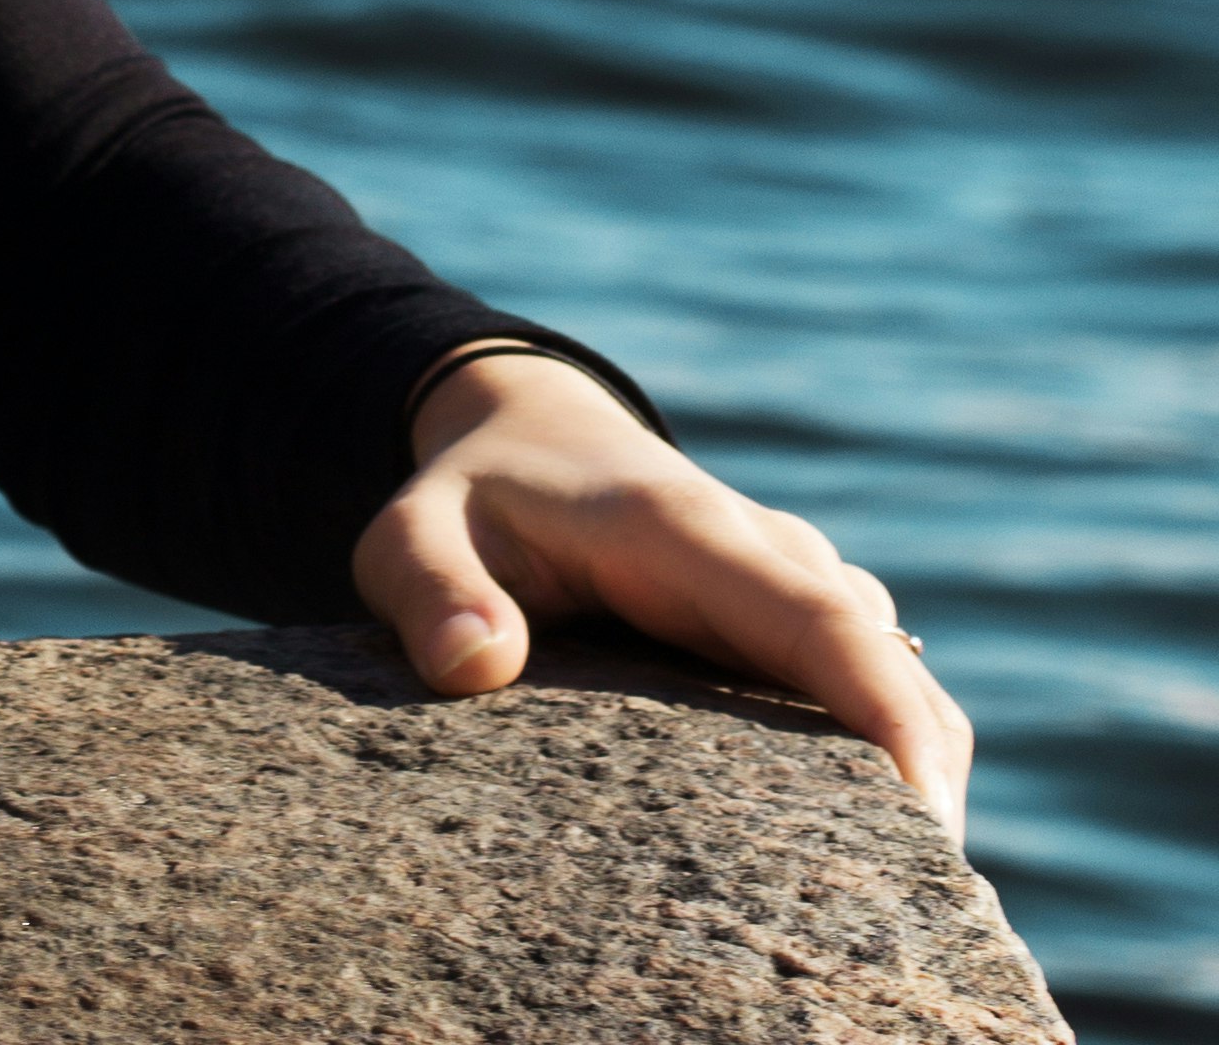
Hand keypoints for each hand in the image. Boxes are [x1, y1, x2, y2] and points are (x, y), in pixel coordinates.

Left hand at [355, 351, 972, 845]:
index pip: (820, 620)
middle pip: (889, 670)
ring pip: (895, 683)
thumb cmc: (471, 495)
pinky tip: (846, 858)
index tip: (931, 822)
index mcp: (686, 531)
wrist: (528, 427)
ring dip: (908, 781)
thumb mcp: (412, 531)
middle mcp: (766, 553)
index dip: (887, 715)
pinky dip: (883, 764)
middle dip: (923, 788)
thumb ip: (431, 591)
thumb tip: (475, 666)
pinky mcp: (795, 621)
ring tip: (878, 906)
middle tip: (907, 917)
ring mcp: (793, 583)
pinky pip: (869, 690)